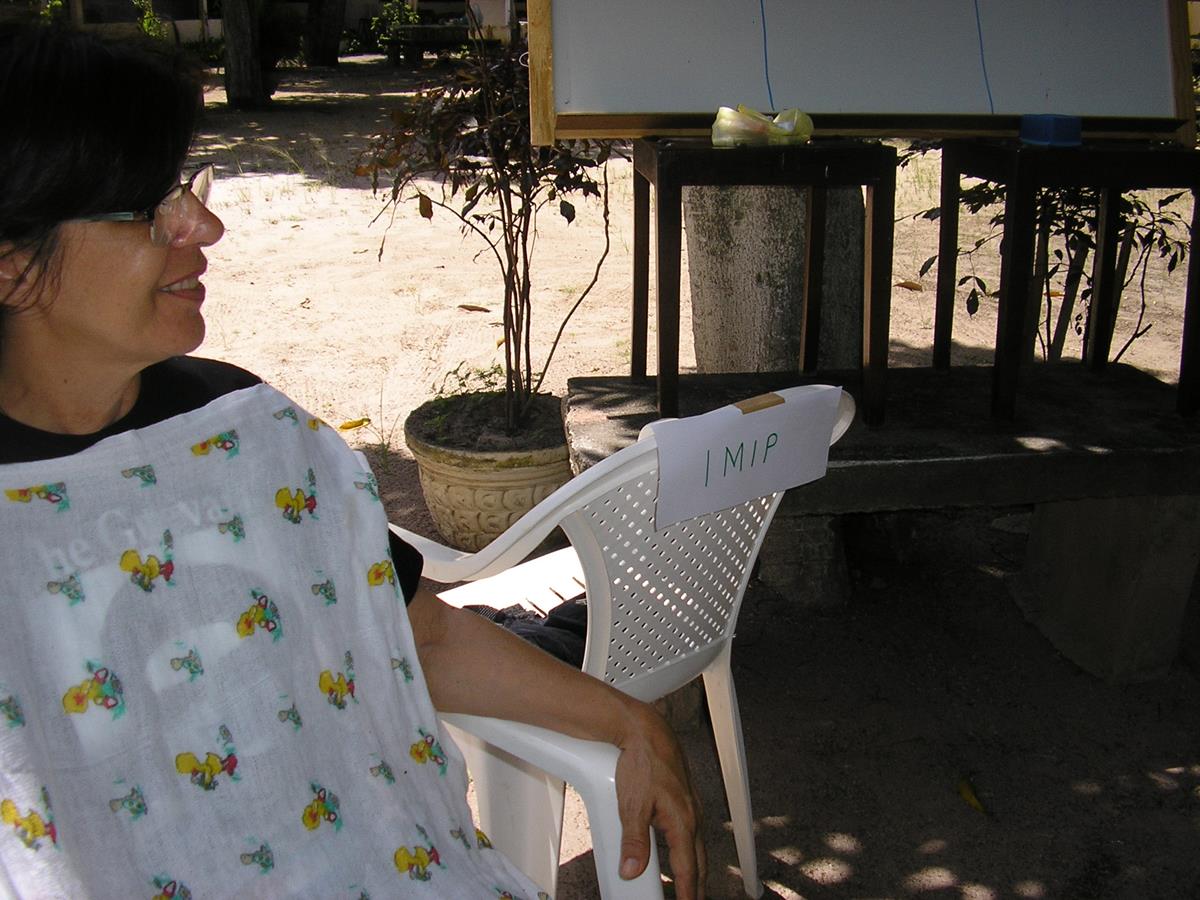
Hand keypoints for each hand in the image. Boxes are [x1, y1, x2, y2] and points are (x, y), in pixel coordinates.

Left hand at [613, 703, 706, 898]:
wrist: (647, 732)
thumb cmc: (642, 763)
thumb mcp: (632, 806)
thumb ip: (634, 841)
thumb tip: (632, 870)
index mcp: (683, 823)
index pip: (689, 869)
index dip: (688, 894)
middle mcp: (693, 816)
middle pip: (699, 862)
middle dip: (697, 886)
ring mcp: (691, 806)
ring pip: (696, 846)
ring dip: (694, 867)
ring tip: (688, 885)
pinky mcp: (685, 798)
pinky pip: (691, 831)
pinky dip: (689, 848)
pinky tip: (679, 849)